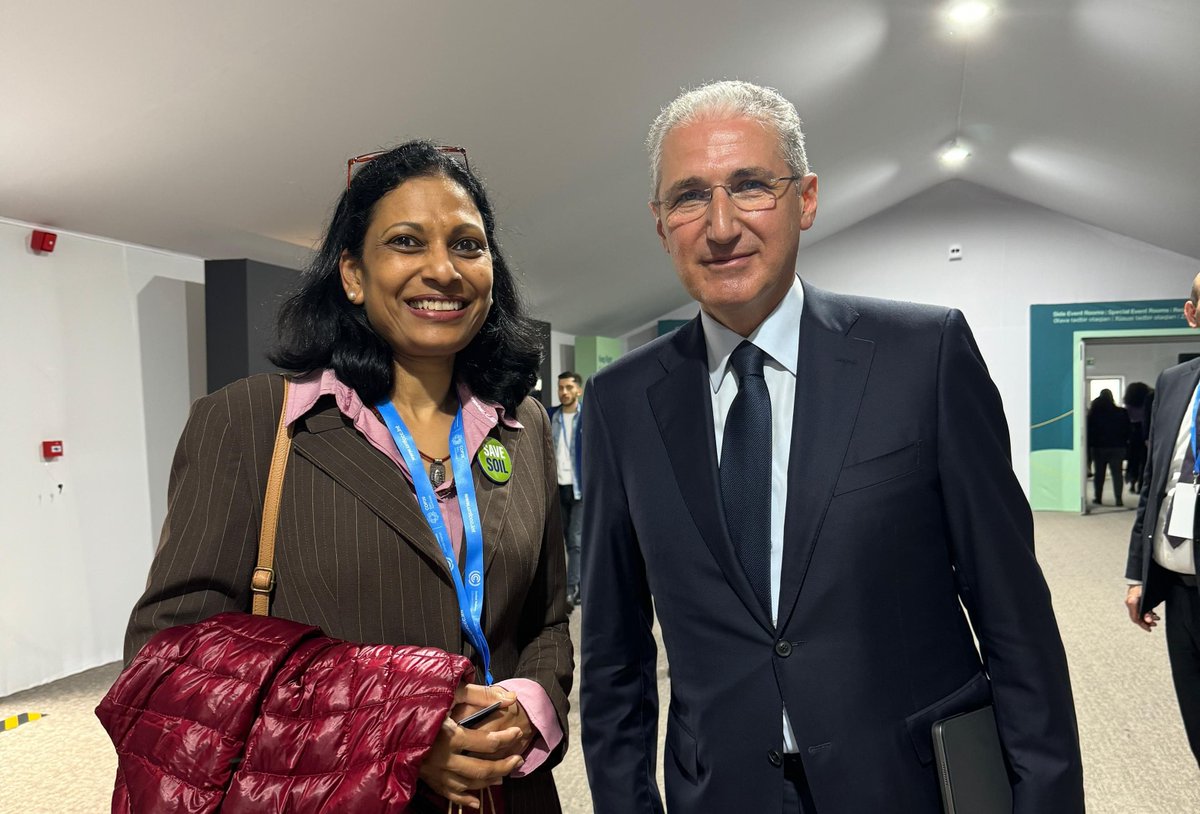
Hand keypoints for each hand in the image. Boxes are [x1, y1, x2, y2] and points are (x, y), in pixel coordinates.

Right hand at [419, 683, 524, 809]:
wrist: (386, 718)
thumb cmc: (420, 700)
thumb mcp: (451, 692)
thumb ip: (482, 695)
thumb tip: (510, 697)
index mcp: (451, 736)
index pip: (488, 743)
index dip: (507, 738)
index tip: (517, 732)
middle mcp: (443, 758)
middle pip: (482, 769)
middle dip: (504, 765)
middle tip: (518, 759)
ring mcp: (434, 772)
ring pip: (469, 784)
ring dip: (490, 780)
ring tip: (504, 773)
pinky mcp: (426, 778)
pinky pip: (449, 794)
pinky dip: (465, 799)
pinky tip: (476, 800)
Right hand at [1125, 584, 1159, 630]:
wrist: (1140, 578)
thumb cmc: (1144, 586)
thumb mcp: (1147, 600)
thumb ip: (1147, 611)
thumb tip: (1148, 621)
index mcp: (1132, 602)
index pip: (1135, 618)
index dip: (1143, 625)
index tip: (1150, 629)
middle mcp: (1130, 603)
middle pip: (1137, 617)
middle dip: (1146, 622)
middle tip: (1155, 624)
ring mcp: (1131, 602)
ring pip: (1139, 614)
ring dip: (1147, 617)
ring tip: (1156, 618)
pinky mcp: (1134, 600)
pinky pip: (1139, 610)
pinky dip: (1146, 613)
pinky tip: (1152, 613)